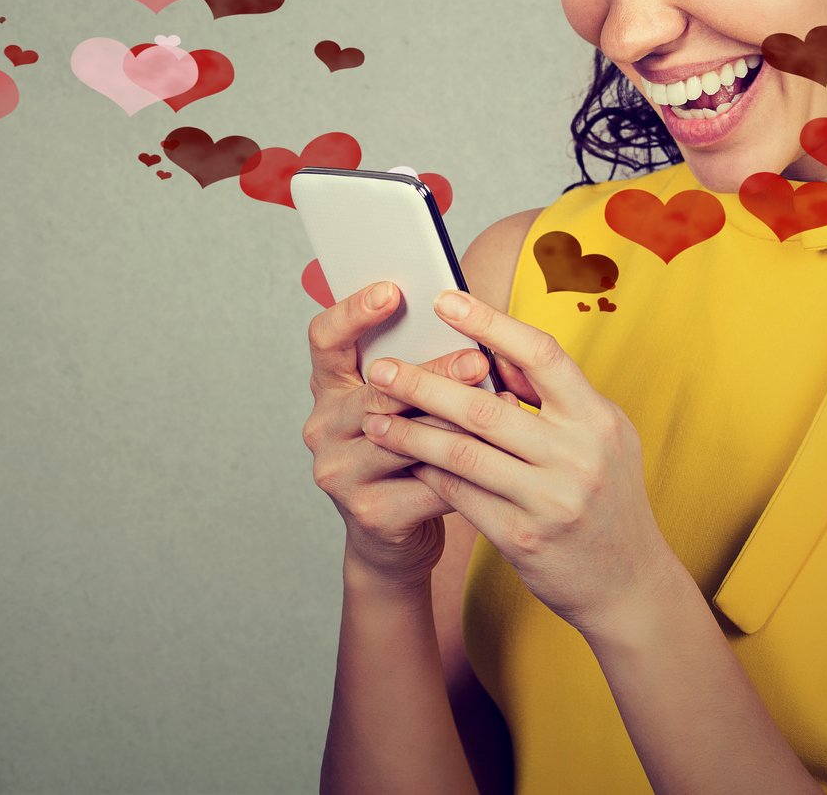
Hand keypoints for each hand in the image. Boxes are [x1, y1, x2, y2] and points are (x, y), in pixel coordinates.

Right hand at [301, 279, 501, 586]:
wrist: (394, 535)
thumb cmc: (408, 455)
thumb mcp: (403, 406)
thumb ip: (420, 371)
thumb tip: (472, 329)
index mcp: (329, 389)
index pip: (324, 339)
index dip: (352, 311)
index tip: (392, 290)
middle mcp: (323, 427)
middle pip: (377, 390)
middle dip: (432, 373)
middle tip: (477, 360)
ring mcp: (339, 472)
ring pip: (404, 438)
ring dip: (457, 423)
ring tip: (503, 408)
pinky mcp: (368, 513)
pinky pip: (426, 485)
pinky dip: (466, 470)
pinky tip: (498, 458)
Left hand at [357, 288, 679, 635]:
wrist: (629, 585)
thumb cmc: (607, 497)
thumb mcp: (598, 437)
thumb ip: (551, 396)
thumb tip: (493, 347)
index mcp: (598, 418)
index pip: (541, 354)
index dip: (491, 323)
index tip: (444, 300)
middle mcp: (578, 455)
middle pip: (486, 406)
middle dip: (424, 384)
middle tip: (380, 368)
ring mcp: (551, 500)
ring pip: (463, 453)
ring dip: (411, 433)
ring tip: (375, 418)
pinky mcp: (524, 538)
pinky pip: (462, 496)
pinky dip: (429, 474)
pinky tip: (404, 460)